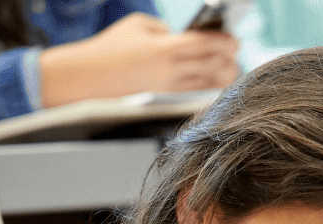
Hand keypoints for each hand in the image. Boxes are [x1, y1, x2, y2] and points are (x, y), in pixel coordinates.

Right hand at [39, 13, 238, 106]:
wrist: (88, 78)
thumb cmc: (109, 48)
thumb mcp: (138, 25)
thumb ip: (163, 29)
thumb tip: (181, 36)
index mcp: (165, 47)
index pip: (205, 44)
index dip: (224, 42)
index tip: (233, 40)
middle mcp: (170, 70)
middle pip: (212, 65)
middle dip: (228, 59)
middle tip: (235, 53)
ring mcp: (168, 88)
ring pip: (207, 84)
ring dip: (223, 77)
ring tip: (229, 69)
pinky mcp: (163, 99)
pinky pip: (194, 95)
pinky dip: (209, 89)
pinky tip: (215, 84)